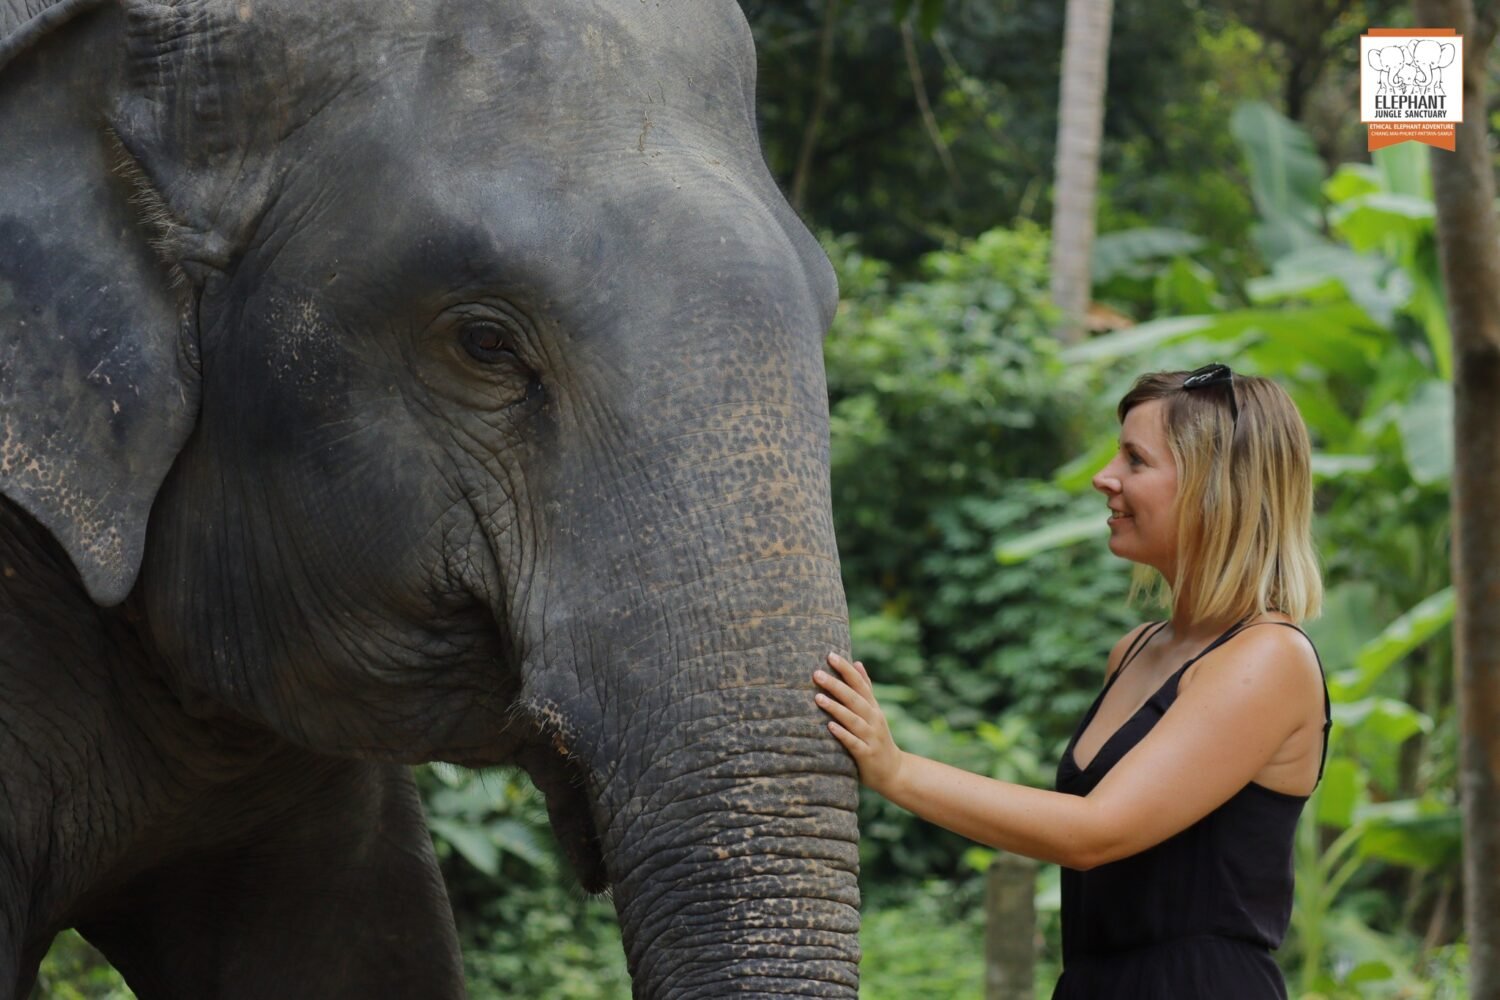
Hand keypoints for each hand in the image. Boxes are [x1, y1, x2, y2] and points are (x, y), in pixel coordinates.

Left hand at [814, 652, 904, 795]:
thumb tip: (857, 662)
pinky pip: (853, 743)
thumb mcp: (874, 711)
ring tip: (818, 698)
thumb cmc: (877, 738)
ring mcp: (871, 737)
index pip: (859, 684)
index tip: (830, 655)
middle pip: (854, 699)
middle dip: (836, 685)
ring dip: (836, 708)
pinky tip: (830, 727)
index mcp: (873, 708)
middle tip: (816, 673)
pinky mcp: (867, 754)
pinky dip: (842, 734)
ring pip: (853, 720)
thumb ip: (865, 688)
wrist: (894, 771)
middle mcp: (873, 719)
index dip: (846, 670)